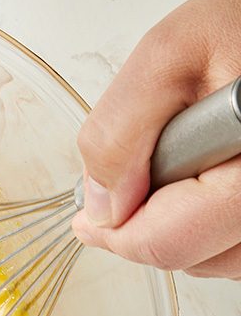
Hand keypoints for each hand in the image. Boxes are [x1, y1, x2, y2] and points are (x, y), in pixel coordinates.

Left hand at [71, 0, 240, 277]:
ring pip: (219, 259)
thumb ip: (120, 133)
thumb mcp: (166, 56)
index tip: (88, 218)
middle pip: (192, 258)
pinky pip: (239, 244)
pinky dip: (212, 221)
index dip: (114, 232)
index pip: (167, 244)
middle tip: (146, 168)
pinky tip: (209, 173)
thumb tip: (101, 204)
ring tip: (188, 159)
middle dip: (150, 222)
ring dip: (184, 225)